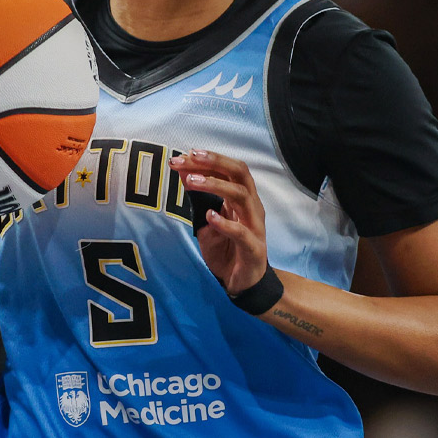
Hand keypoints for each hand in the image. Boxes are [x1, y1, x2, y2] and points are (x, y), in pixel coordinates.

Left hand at [171, 150, 267, 294]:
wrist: (243, 283)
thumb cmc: (226, 248)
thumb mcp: (207, 220)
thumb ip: (199, 198)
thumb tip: (182, 170)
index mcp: (242, 198)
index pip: (229, 169)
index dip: (208, 159)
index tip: (183, 155)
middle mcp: (251, 207)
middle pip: (240, 173)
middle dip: (216, 161)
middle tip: (192, 156)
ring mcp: (255, 226)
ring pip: (241, 196)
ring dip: (216, 185)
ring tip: (192, 181)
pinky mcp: (254, 248)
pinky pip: (241, 232)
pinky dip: (225, 223)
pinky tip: (210, 216)